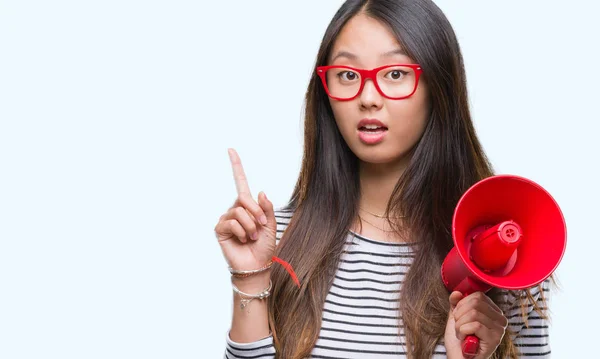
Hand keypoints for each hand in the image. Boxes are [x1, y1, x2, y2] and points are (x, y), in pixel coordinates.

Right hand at [214, 148, 277, 278]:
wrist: (257, 265)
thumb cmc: (264, 246)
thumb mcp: (270, 225)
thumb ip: (267, 208)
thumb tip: (260, 191)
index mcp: (248, 206)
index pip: (240, 183)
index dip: (236, 166)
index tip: (231, 150)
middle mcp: (235, 209)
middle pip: (244, 198)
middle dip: (256, 211)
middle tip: (261, 225)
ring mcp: (227, 219)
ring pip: (239, 211)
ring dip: (250, 225)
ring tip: (252, 237)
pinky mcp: (220, 229)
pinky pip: (231, 222)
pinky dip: (241, 231)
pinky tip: (242, 240)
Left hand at [444, 291, 507, 358]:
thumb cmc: (460, 341)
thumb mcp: (456, 317)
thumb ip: (456, 303)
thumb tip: (456, 292)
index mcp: (493, 312)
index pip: (478, 296)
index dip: (462, 304)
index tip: (459, 316)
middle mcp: (500, 319)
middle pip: (475, 303)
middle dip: (459, 314)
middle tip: (459, 326)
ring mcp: (499, 329)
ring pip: (474, 313)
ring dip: (459, 324)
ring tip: (461, 334)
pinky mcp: (495, 339)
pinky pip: (475, 325)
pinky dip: (462, 331)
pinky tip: (465, 339)